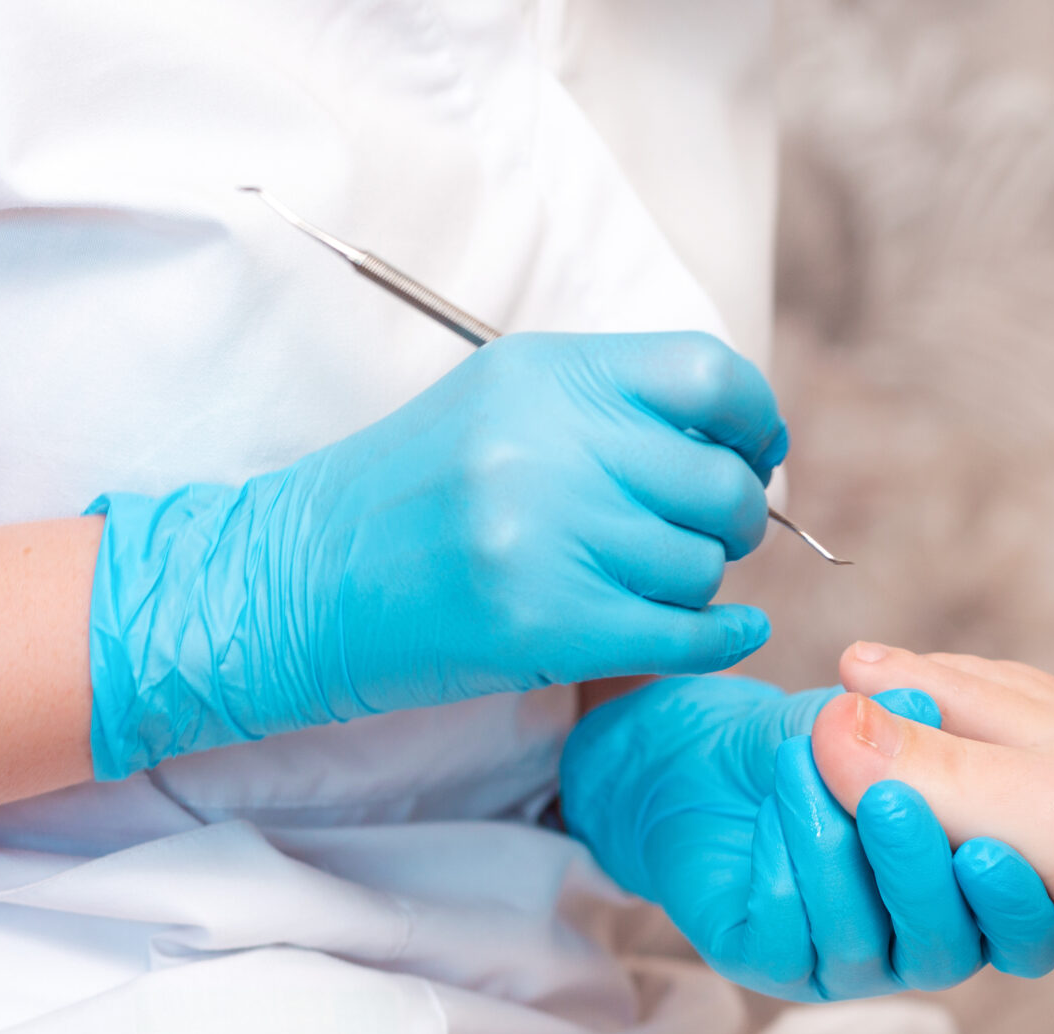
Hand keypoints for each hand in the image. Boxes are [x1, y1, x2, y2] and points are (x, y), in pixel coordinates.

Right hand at [87, 332, 783, 778]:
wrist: (298, 578)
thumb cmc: (411, 492)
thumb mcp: (502, 405)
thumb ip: (612, 407)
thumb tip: (746, 443)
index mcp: (544, 375)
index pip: (709, 378)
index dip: (755, 420)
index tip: (755, 452)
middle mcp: (547, 448)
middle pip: (718, 483)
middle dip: (734, 517)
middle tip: (708, 534)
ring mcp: (544, 540)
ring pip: (700, 566)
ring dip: (700, 581)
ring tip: (653, 580)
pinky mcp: (543, 626)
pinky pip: (684, 635)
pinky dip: (724, 638)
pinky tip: (733, 632)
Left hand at [560, 675, 1053, 1000]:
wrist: (702, 759)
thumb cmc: (809, 742)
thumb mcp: (859, 720)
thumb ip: (900, 722)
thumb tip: (923, 708)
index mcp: (970, 895)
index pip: (1024, 937)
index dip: (1018, 906)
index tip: (994, 849)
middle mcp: (918, 943)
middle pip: (945, 950)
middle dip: (919, 875)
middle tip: (892, 800)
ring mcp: (846, 964)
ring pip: (860, 941)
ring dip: (834, 851)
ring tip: (804, 766)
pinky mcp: (771, 965)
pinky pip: (788, 937)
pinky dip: (783, 866)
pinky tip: (770, 810)